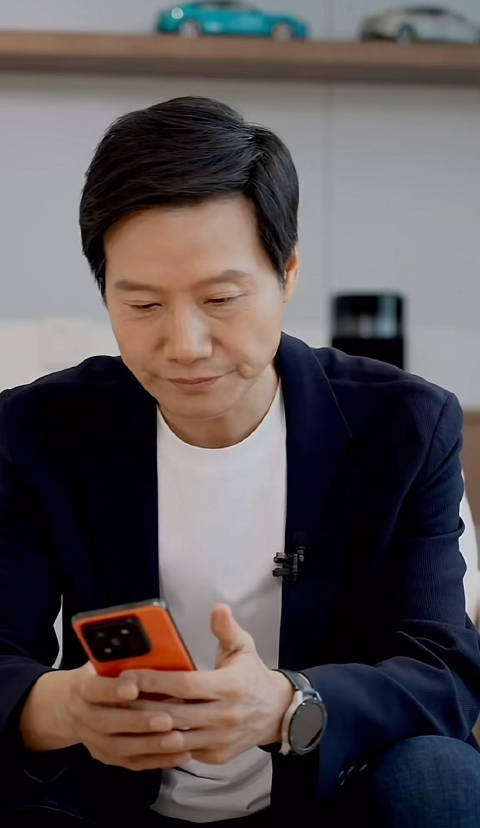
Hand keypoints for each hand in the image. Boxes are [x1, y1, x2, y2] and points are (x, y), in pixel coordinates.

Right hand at [62, 662, 190, 770]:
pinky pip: (133, 763)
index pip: (96, 689)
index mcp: (84, 688)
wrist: (73, 707)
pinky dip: (158, 760)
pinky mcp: (107, 758)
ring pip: (121, 748)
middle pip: (108, 723)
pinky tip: (181, 754)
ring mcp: (94, 741)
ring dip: (151, 745)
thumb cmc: (102, 677)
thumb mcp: (106, 664)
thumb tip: (157, 652)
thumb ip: (124, 661)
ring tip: (178, 740)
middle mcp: (85, 717)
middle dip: (139, 722)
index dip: (113, 690)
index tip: (133, 687)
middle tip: (167, 719)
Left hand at [120, 603, 293, 766]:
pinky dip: (163, 744)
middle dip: (142, 705)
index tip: (130, 674)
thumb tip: (218, 608)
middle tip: (117, 696)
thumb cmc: (252, 676)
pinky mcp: (216, 756)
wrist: (277, 713)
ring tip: (123, 716)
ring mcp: (219, 740)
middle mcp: (225, 716)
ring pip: (175, 738)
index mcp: (230, 686)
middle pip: (174, 714)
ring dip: (148, 728)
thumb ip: (227, 629)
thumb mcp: (244, 648)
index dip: (155, 680)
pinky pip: (183, 753)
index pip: (185, 685)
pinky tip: (144, 732)